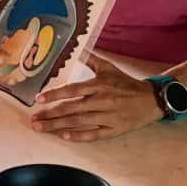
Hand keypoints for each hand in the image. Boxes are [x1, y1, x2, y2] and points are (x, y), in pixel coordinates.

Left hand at [30, 53, 162, 141]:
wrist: (152, 99)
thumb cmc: (126, 83)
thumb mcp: (108, 68)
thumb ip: (90, 59)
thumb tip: (76, 48)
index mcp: (99, 85)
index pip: (72, 90)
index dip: (54, 94)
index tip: (39, 99)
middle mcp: (102, 101)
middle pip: (71, 109)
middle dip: (50, 115)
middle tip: (34, 119)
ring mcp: (108, 116)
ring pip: (79, 122)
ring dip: (58, 126)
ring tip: (42, 128)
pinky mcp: (114, 129)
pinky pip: (94, 134)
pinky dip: (79, 136)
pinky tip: (65, 137)